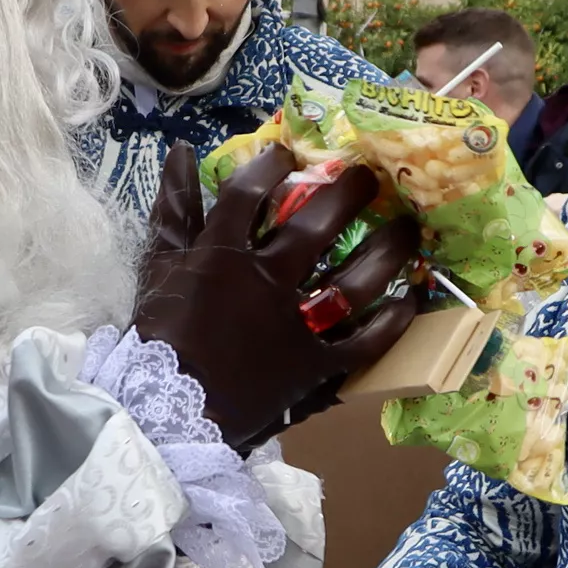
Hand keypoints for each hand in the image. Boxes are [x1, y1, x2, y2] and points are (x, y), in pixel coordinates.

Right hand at [132, 143, 424, 448]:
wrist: (165, 416)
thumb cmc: (159, 338)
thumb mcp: (158, 267)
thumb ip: (175, 209)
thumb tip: (183, 152)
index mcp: (223, 254)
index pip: (252, 192)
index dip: (272, 165)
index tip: (289, 151)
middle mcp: (267, 280)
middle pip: (317, 224)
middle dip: (349, 193)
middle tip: (369, 177)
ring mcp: (296, 324)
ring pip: (355, 279)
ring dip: (387, 250)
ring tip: (408, 229)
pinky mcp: (316, 365)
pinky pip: (365, 341)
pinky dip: (391, 321)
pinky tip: (409, 299)